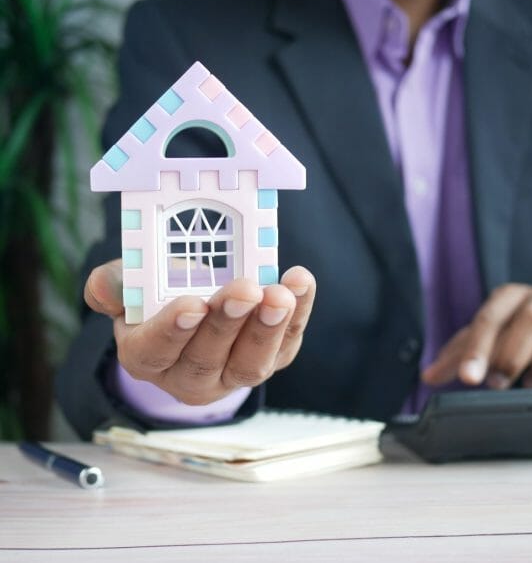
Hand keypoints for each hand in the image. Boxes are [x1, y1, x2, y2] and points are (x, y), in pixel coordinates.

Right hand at [84, 259, 315, 404]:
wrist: (198, 306)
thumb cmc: (161, 296)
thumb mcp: (131, 287)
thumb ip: (114, 285)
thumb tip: (104, 287)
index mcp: (148, 356)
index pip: (156, 351)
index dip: (174, 330)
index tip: (193, 304)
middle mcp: (190, 375)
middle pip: (207, 359)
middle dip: (228, 324)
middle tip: (245, 290)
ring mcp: (233, 373)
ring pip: (251, 363)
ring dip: (268, 328)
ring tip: (280, 294)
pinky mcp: (271, 359)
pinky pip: (286, 344)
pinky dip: (298, 315)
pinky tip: (300, 283)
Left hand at [422, 284, 531, 389]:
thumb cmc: (515, 330)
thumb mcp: (484, 338)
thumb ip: (457, 356)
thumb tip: (427, 376)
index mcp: (508, 296)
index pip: (489, 320)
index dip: (477, 351)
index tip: (468, 379)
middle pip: (528, 322)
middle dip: (511, 358)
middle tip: (497, 386)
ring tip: (530, 385)